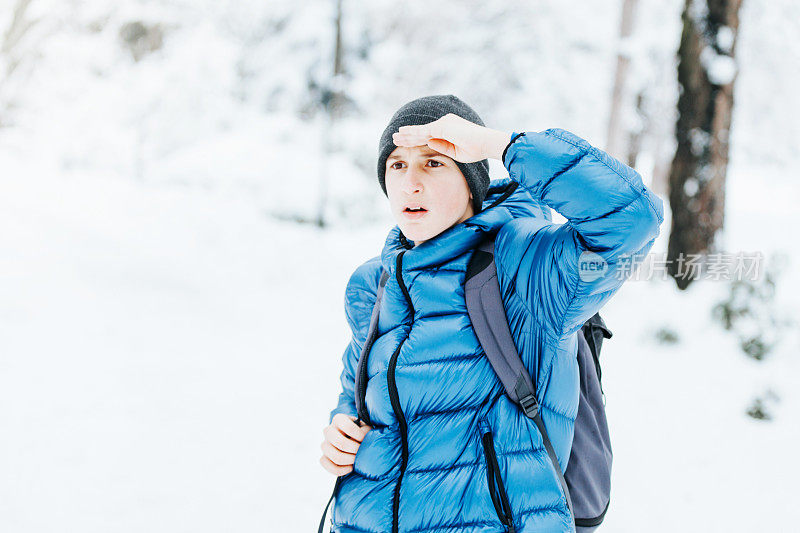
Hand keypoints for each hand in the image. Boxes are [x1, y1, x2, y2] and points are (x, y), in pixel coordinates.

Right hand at [319, 413, 372, 475]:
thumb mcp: (365, 428)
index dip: (359, 435)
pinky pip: (329, 466)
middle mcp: (329, 430)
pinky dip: (342, 470)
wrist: (354, 440)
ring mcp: (325, 445)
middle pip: (340, 442)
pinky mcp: (323, 457)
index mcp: (339, 419)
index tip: (364, 439)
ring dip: (350, 460)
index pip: (348, 426)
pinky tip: (350, 467)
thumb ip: (365, 432)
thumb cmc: (361, 432)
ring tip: (357, 459)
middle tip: (361, 450)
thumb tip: (364, 441)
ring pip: (336, 456)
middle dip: (354, 449)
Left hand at [392, 113, 509, 162]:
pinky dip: (411, 133)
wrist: (486, 143)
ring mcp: (443, 123)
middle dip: (408, 136)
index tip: (407, 143)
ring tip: (395, 137)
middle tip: (395, 138)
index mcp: (449, 129)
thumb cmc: (476, 149)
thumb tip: (428, 143)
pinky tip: (401, 133)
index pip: (429, 136)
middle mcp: (445, 123)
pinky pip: (423, 131)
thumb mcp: (456, 152)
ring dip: (406, 135)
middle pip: (422, 132)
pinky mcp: (441, 126)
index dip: (417, 140)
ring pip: (420, 131)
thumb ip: (442, 147)